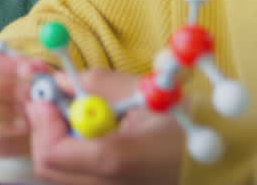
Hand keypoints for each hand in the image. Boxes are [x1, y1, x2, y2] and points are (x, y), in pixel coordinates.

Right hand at [0, 43, 49, 156]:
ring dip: (15, 109)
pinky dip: (12, 126)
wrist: (3, 116)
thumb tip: (36, 67)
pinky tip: (24, 123)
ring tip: (31, 109)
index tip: (32, 72)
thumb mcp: (17, 69)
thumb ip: (28, 66)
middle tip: (34, 93)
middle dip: (15, 90)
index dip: (9, 66)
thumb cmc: (8, 84)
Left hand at [27, 69, 183, 183]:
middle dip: (45, 131)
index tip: (47, 98)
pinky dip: (72, 158)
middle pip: (49, 167)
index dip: (43, 122)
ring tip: (80, 121)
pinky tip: (91, 140)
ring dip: (57, 143)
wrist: (213, 156)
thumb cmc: (180, 121)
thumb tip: (55, 81)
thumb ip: (92, 84)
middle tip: (54, 106)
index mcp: (117, 160)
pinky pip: (76, 179)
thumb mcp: (138, 92)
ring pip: (59, 174)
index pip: (52, 151)